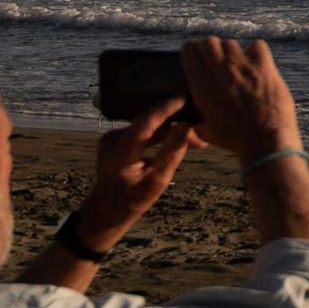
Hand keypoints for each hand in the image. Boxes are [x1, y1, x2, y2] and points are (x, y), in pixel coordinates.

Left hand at [80, 102, 202, 245]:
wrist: (108, 209)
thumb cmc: (134, 200)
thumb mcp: (158, 180)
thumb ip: (172, 152)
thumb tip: (187, 126)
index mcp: (120, 153)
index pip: (146, 122)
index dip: (166, 109)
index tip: (185, 99)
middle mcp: (112, 140)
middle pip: (149, 123)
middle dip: (176, 123)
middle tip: (201, 130)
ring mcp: (111, 138)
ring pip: (147, 127)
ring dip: (170, 130)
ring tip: (195, 139)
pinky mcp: (115, 139)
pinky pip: (142, 131)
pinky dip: (159, 135)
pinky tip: (178, 138)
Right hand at [180, 36, 303, 163]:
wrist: (265, 140)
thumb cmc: (236, 139)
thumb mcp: (207, 132)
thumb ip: (197, 122)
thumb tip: (190, 124)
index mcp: (202, 86)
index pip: (189, 52)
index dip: (193, 51)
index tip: (199, 57)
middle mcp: (219, 71)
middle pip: (209, 42)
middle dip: (212, 48)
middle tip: (218, 60)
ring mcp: (242, 67)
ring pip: (231, 43)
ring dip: (232, 51)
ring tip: (238, 64)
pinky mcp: (264, 67)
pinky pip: (257, 46)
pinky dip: (256, 51)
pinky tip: (257, 63)